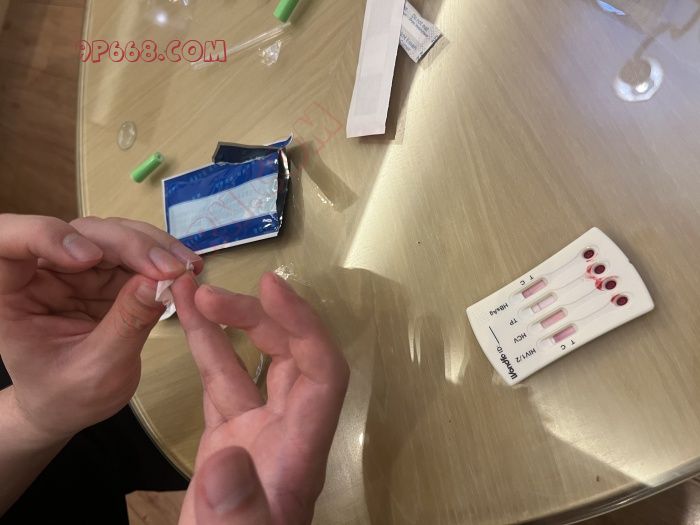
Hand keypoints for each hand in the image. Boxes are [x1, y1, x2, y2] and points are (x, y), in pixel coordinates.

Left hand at [0, 214, 202, 439]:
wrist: (73, 406)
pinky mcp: (107, 273)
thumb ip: (127, 324)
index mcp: (12, 295)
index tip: (89, 258)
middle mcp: (42, 271)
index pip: (8, 244)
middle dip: (129, 245)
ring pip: (114, 235)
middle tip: (171, 269)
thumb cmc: (67, 395)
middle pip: (82, 233)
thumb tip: (160, 280)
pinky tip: (188, 268)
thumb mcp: (98, 369)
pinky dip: (164, 257)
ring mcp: (78, 268)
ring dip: (154, 246)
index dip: (45, 236)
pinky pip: (136, 252)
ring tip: (187, 268)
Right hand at [172, 273, 349, 524]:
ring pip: (251, 363)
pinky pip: (221, 381)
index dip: (305, 326)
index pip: (322, 372)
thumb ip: (239, 507)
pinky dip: (206, 349)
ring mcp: (258, 431)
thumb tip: (228, 459)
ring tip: (191, 291)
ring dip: (227, 324)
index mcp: (300, 448)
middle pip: (289, 356)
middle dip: (257, 318)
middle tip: (210, 292)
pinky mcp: (229, 436)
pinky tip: (187, 321)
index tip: (272, 288)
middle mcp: (286, 430)